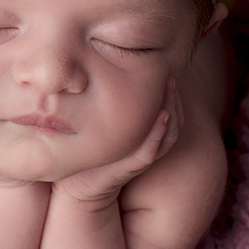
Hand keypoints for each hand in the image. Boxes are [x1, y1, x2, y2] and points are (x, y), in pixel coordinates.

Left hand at [52, 78, 182, 207]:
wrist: (74, 184)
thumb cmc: (84, 148)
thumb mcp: (97, 119)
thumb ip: (106, 98)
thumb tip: (104, 64)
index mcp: (142, 133)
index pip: (168, 109)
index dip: (171, 92)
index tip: (164, 69)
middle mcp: (145, 144)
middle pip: (174, 119)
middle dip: (174, 97)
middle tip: (170, 75)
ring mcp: (140, 155)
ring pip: (168, 133)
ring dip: (172, 110)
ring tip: (170, 88)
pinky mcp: (131, 166)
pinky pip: (151, 150)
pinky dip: (158, 134)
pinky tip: (162, 115)